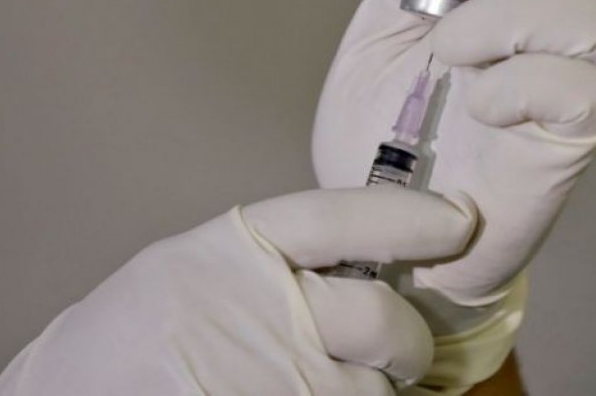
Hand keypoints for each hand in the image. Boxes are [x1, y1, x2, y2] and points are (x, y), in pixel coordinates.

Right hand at [0, 188, 474, 395]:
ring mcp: (264, 379)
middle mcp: (253, 309)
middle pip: (379, 317)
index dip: (409, 217)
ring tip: (314, 381)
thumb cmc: (135, 336)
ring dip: (367, 390)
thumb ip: (276, 259)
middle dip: (406, 338)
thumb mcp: (195, 267)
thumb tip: (375, 262)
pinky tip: (302, 395)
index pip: (340, 216)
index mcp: (232, 248)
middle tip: (402, 346)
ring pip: (370, 391)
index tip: (460, 222)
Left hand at [313, 0, 595, 305]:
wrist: (394, 230)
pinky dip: (518, 85)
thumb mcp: (383, 28)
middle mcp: (567, 14)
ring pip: (589, 4)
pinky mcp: (585, 136)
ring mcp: (587, 75)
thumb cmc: (392, 130)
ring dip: (500, 14)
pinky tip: (477, 104)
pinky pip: (585, 89)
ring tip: (444, 50)